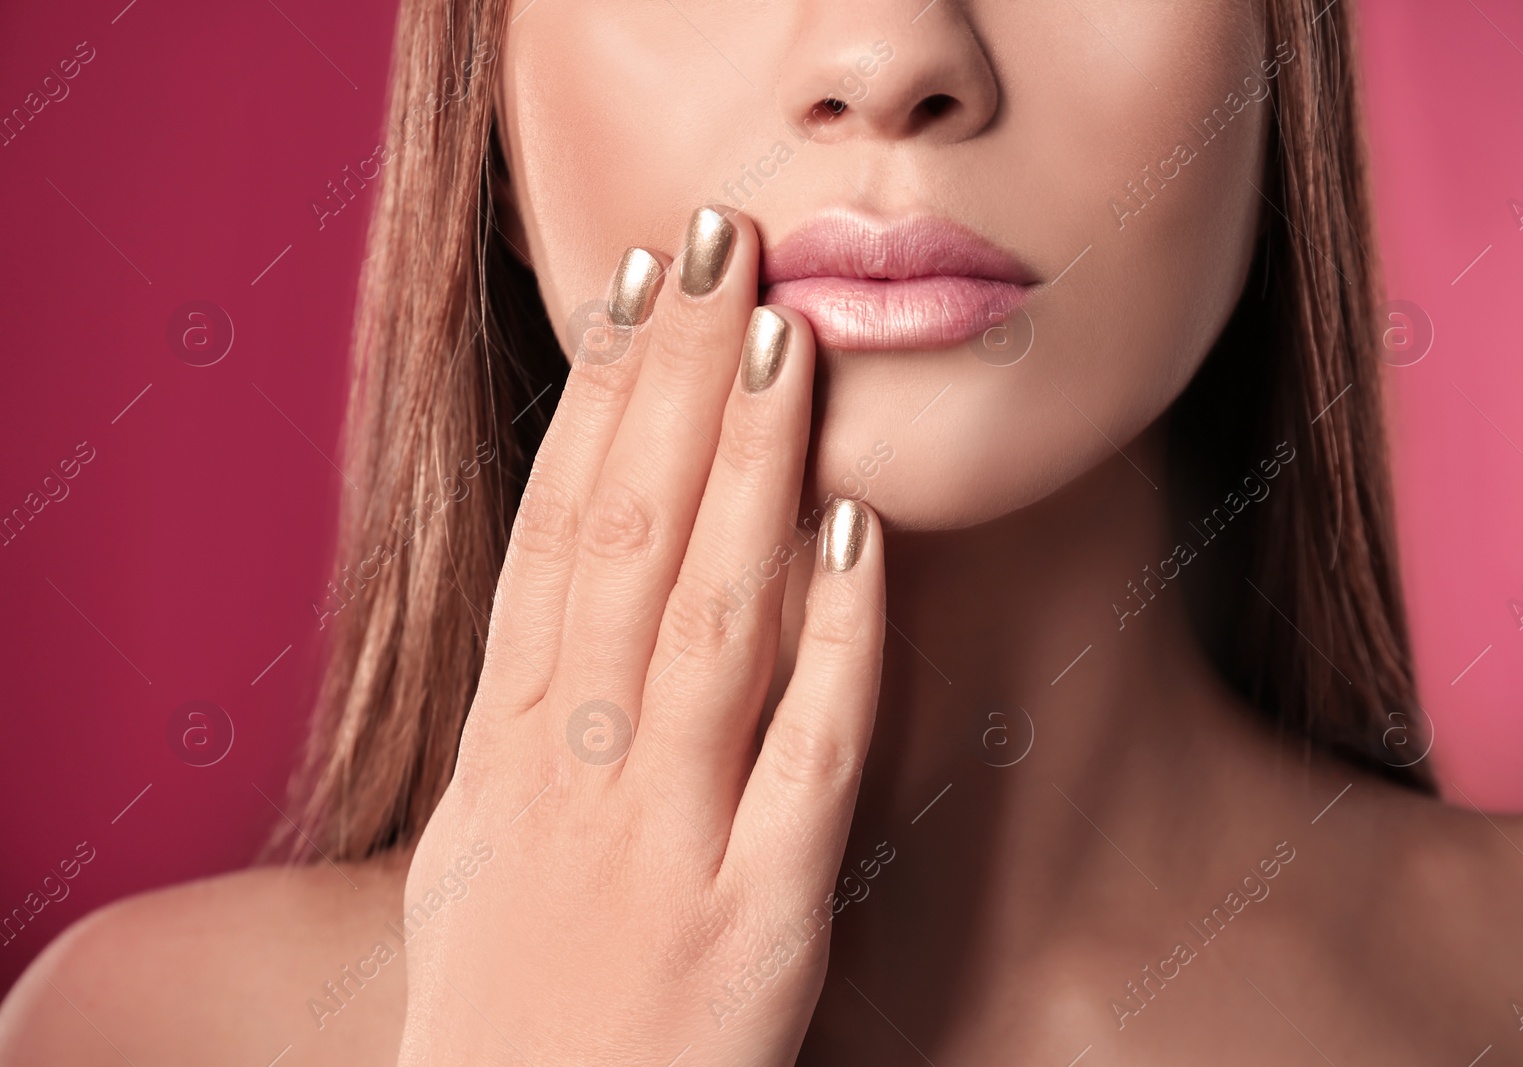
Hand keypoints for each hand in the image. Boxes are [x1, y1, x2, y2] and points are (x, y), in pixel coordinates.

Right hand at [395, 205, 886, 1066]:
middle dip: (670, 385)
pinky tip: (854, 535)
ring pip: (706, 620)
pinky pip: (803, 758)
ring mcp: (662, 844)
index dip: (590, 408)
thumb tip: (542, 636)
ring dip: (746, 470)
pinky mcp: (754, 923)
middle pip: (623, 544)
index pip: (550, 541)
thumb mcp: (470, 868)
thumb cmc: (501, 1029)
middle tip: (715, 247)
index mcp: (503, 759)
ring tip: (785, 341)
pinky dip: (831, 641)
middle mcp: (572, 777)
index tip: (629, 295)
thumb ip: (515, 741)